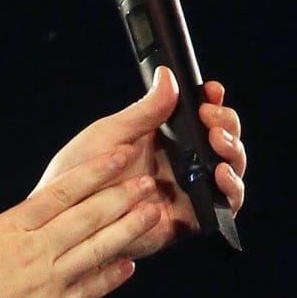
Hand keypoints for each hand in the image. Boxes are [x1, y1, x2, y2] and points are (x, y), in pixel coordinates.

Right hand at [0, 146, 160, 297]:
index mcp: (9, 228)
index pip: (61, 193)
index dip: (94, 172)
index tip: (119, 156)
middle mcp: (34, 253)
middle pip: (87, 218)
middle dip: (122, 198)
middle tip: (149, 183)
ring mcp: (44, 285)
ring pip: (96, 251)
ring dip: (127, 231)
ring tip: (153, 215)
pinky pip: (87, 292)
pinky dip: (109, 278)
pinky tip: (129, 265)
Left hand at [37, 68, 247, 256]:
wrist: (62, 220)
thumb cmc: (76, 175)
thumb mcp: (110, 135)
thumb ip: (143, 111)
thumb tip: (168, 77)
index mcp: (162, 141)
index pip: (200, 118)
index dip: (213, 104)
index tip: (212, 91)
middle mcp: (179, 166)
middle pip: (223, 142)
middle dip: (227, 125)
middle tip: (211, 118)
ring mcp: (186, 193)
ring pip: (229, 171)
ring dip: (233, 153)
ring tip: (218, 141)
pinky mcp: (187, 220)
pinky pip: (222, 207)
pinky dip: (231, 189)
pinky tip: (220, 174)